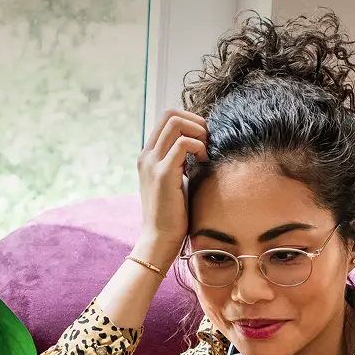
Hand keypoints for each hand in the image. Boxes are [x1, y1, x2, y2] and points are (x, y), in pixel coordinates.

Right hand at [135, 108, 207, 266]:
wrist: (159, 240)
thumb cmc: (172, 215)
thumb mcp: (176, 182)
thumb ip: (181, 163)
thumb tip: (200, 149)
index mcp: (148, 155)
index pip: (167, 118)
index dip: (190, 122)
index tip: (204, 140)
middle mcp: (147, 155)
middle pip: (170, 114)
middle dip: (195, 121)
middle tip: (208, 142)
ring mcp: (152, 163)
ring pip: (175, 123)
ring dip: (197, 132)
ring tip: (205, 152)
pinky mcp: (162, 174)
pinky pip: (183, 144)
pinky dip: (198, 147)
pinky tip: (204, 162)